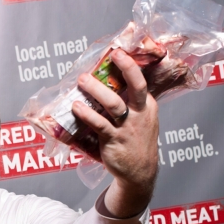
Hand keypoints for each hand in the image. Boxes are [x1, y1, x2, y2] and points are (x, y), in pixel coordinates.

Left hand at [71, 49, 158, 217]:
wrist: (139, 172)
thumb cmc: (135, 142)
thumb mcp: (141, 120)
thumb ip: (129, 103)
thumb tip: (107, 83)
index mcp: (147, 106)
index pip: (141, 81)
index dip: (130, 65)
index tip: (119, 52)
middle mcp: (140, 114)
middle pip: (136, 86)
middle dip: (126, 68)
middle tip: (112, 56)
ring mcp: (127, 127)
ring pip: (113, 104)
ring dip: (96, 90)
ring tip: (82, 80)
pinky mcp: (114, 140)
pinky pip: (99, 124)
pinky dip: (86, 114)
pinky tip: (76, 107)